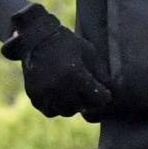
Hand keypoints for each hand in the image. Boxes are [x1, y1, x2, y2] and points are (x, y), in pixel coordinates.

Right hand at [1, 6, 111, 120]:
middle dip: (87, 100)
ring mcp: (45, 93)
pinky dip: (56, 106)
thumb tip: (113, 93)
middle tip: (84, 88)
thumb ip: (101, 74)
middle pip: (83, 107)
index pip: (99, 100)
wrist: (35, 37)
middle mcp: (59, 86)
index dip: (103, 96)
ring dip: (72, 104)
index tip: (102, 91)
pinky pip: (51, 111)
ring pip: (67, 111)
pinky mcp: (34, 97)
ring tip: (71, 89)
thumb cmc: (68, 44)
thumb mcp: (89, 53)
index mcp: (75, 74)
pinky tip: (57, 92)